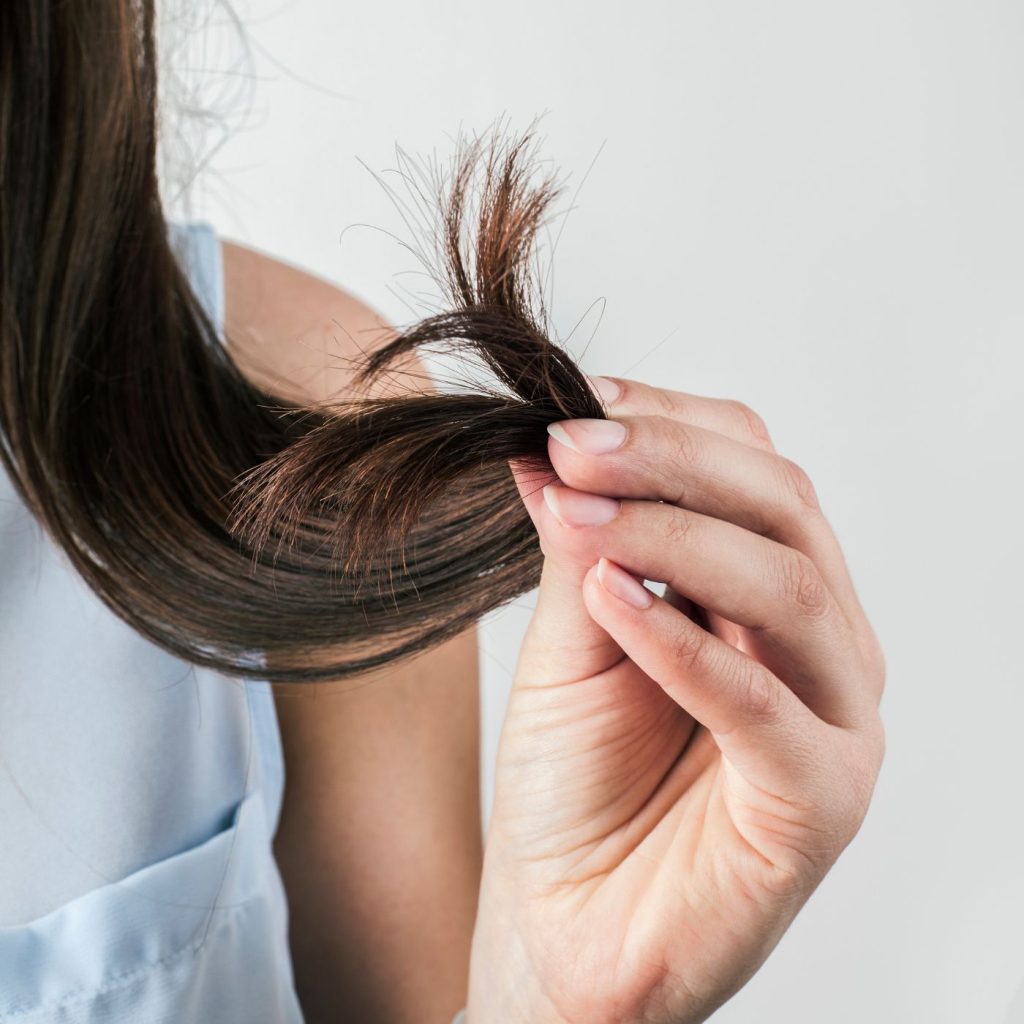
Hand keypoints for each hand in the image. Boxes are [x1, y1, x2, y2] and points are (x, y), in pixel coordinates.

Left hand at [465, 377, 885, 1023]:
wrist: (563, 924)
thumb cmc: (573, 782)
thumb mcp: (569, 641)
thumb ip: (576, 549)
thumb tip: (548, 448)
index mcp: (770, 593)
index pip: (754, 467)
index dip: (669, 425)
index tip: (576, 408)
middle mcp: (822, 643)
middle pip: (781, 508)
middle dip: (672, 463)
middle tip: (574, 448)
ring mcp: (834, 720)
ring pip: (789, 588)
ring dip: (674, 538)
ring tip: (577, 517)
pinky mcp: (820, 801)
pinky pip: (767, 706)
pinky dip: (686, 645)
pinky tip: (609, 602)